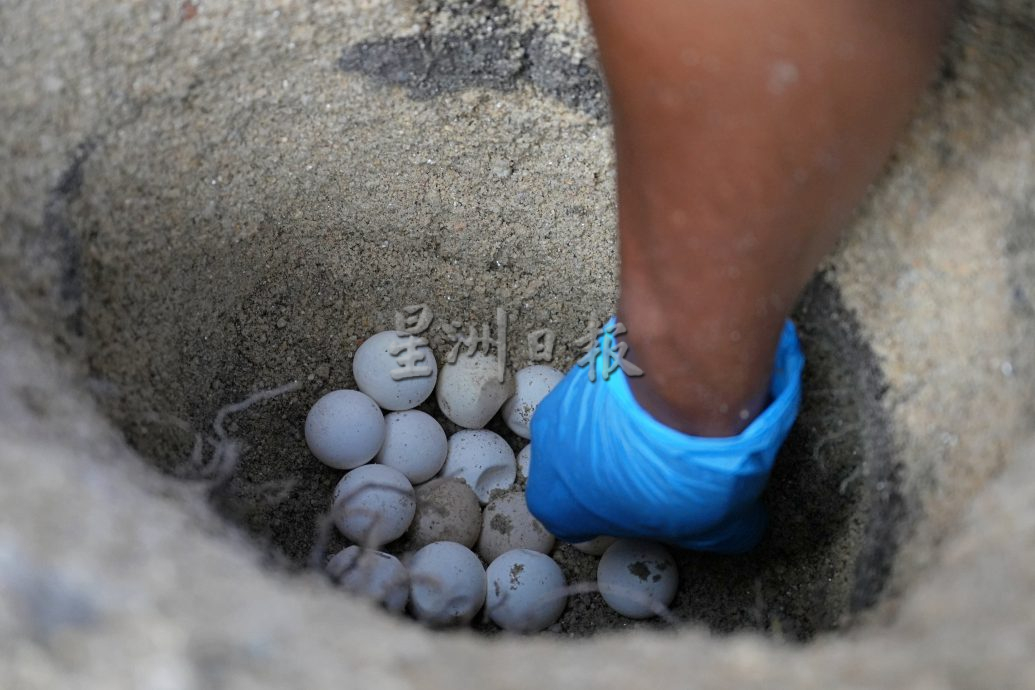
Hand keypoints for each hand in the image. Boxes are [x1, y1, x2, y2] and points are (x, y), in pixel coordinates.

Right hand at [525, 318, 804, 553]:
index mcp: (558, 501)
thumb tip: (739, 528)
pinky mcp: (591, 354)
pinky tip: (679, 392)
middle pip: (576, 466)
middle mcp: (547, 447)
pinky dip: (641, 390)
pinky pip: (613, 382)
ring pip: (592, 421)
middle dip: (614, 466)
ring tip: (676, 426)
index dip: (610, 518)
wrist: (685, 383)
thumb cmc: (681, 465)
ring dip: (626, 424)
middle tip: (661, 467)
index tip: (642, 512)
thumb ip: (715, 534)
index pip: (571, 521)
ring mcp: (564, 396)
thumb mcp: (718, 527)